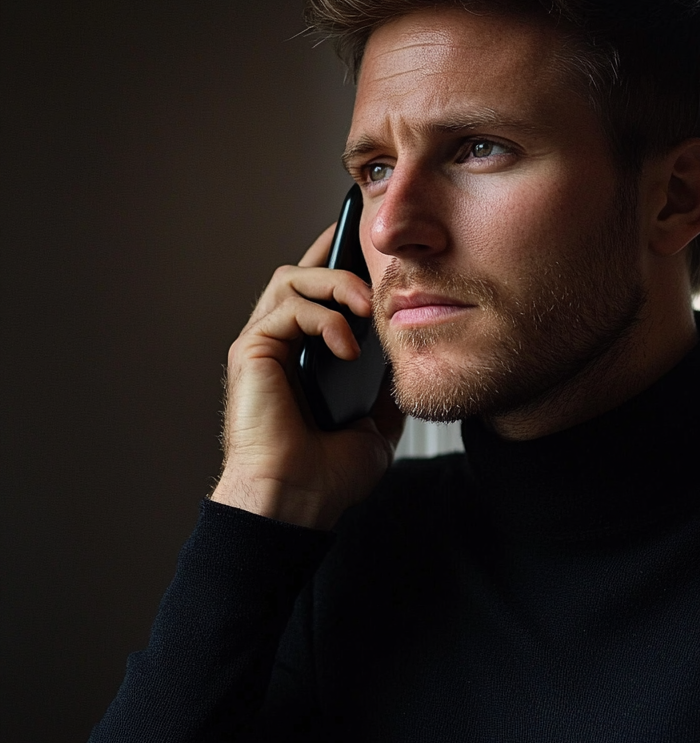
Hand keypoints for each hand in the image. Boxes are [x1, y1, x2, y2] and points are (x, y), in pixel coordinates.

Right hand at [211, 222, 403, 528]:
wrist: (300, 501)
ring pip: (290, 278)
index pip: (317, 293)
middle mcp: (280, 344)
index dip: (338, 260)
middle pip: (300, 273)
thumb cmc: (328, 473)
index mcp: (305, 356)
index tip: (367, 242)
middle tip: (376, 275)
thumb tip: (405, 357)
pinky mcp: (250, 351)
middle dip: (338, 260)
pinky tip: (347, 346)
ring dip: (335, 284)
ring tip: (369, 308)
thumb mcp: (376, 422)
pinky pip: (287, 309)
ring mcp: (262, 345)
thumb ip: (384, 387)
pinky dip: (323, 319)